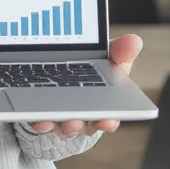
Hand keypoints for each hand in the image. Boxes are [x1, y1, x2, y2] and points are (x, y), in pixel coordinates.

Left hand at [28, 34, 143, 137]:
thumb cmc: (94, 66)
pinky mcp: (43, 114)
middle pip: (82, 127)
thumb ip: (121, 51)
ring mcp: (62, 117)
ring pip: (60, 126)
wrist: (65, 66)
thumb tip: (134, 41)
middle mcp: (84, 116)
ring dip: (55, 124)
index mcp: (104, 105)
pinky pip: (40, 121)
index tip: (106, 121)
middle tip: (73, 121)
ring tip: (48, 119)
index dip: (108, 121)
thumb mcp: (109, 55)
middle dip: (78, 125)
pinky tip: (35, 116)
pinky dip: (38, 120)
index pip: (109, 118)